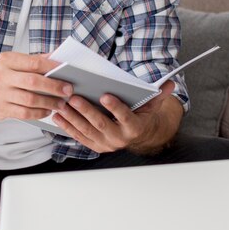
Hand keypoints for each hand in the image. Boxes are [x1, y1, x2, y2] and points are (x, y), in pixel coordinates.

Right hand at [0, 52, 72, 120]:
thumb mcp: (12, 62)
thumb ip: (33, 60)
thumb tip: (56, 56)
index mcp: (7, 60)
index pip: (34, 62)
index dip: (52, 67)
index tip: (66, 70)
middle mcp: (2, 76)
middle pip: (34, 82)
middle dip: (54, 87)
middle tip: (67, 90)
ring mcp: (0, 94)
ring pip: (30, 100)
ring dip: (49, 102)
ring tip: (60, 104)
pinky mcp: (0, 109)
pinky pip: (24, 113)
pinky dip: (39, 113)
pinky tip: (47, 111)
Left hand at [52, 80, 180, 153]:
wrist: (137, 135)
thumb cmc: (140, 115)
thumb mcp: (151, 105)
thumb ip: (158, 94)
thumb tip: (170, 83)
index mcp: (134, 127)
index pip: (125, 116)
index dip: (115, 107)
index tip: (105, 95)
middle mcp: (120, 138)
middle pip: (101, 124)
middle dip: (86, 110)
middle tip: (74, 97)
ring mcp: (106, 144)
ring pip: (86, 131)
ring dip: (72, 118)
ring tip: (62, 105)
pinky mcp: (95, 146)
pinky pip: (79, 136)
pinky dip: (67, 126)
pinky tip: (58, 116)